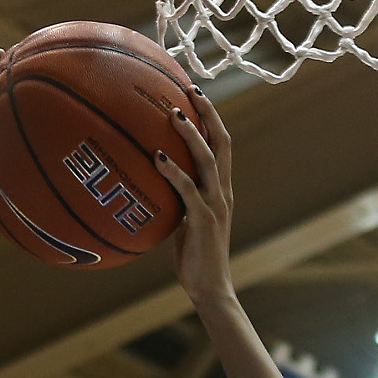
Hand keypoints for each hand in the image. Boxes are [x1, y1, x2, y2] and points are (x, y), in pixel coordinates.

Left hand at [155, 91, 236, 306]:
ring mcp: (215, 205)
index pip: (221, 146)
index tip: (195, 95)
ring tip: (174, 114)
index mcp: (221, 190)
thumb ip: (178, 203)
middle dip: (208, 114)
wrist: (210, 288)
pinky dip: (174, 172)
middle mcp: (223, 192)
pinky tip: (157, 158)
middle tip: (190, 90)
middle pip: (222, 142)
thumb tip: (154, 187)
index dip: (211, 119)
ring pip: (209, 161)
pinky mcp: (203, 220)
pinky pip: (188, 190)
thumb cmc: (194, 259)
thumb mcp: (185, 223)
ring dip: (192, 135)